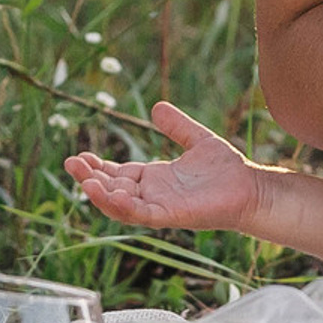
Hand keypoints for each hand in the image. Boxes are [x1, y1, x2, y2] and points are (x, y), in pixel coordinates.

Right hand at [65, 103, 267, 236]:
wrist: (252, 188)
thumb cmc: (228, 170)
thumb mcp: (197, 140)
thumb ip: (177, 126)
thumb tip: (157, 107)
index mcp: (155, 179)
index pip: (117, 174)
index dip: (98, 167)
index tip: (79, 155)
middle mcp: (153, 194)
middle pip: (112, 189)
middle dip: (90, 178)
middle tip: (71, 164)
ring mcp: (160, 207)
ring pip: (120, 206)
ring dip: (100, 195)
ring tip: (83, 181)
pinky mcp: (171, 216)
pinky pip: (140, 214)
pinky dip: (122, 206)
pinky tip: (109, 193)